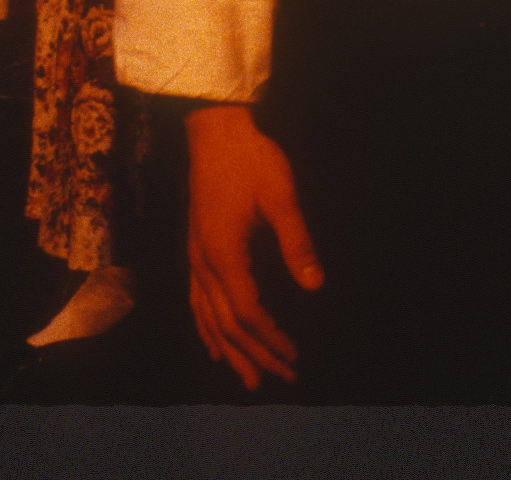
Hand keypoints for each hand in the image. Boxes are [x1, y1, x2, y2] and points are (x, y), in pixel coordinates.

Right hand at [183, 104, 322, 389]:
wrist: (215, 131)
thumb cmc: (252, 159)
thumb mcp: (282, 196)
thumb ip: (298, 242)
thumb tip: (316, 286)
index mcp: (223, 253)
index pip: (248, 312)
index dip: (271, 339)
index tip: (294, 356)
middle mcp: (202, 263)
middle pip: (227, 324)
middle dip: (255, 354)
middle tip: (283, 378)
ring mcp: (194, 258)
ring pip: (208, 318)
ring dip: (231, 351)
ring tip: (249, 380)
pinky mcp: (194, 250)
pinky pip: (197, 302)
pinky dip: (207, 329)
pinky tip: (215, 345)